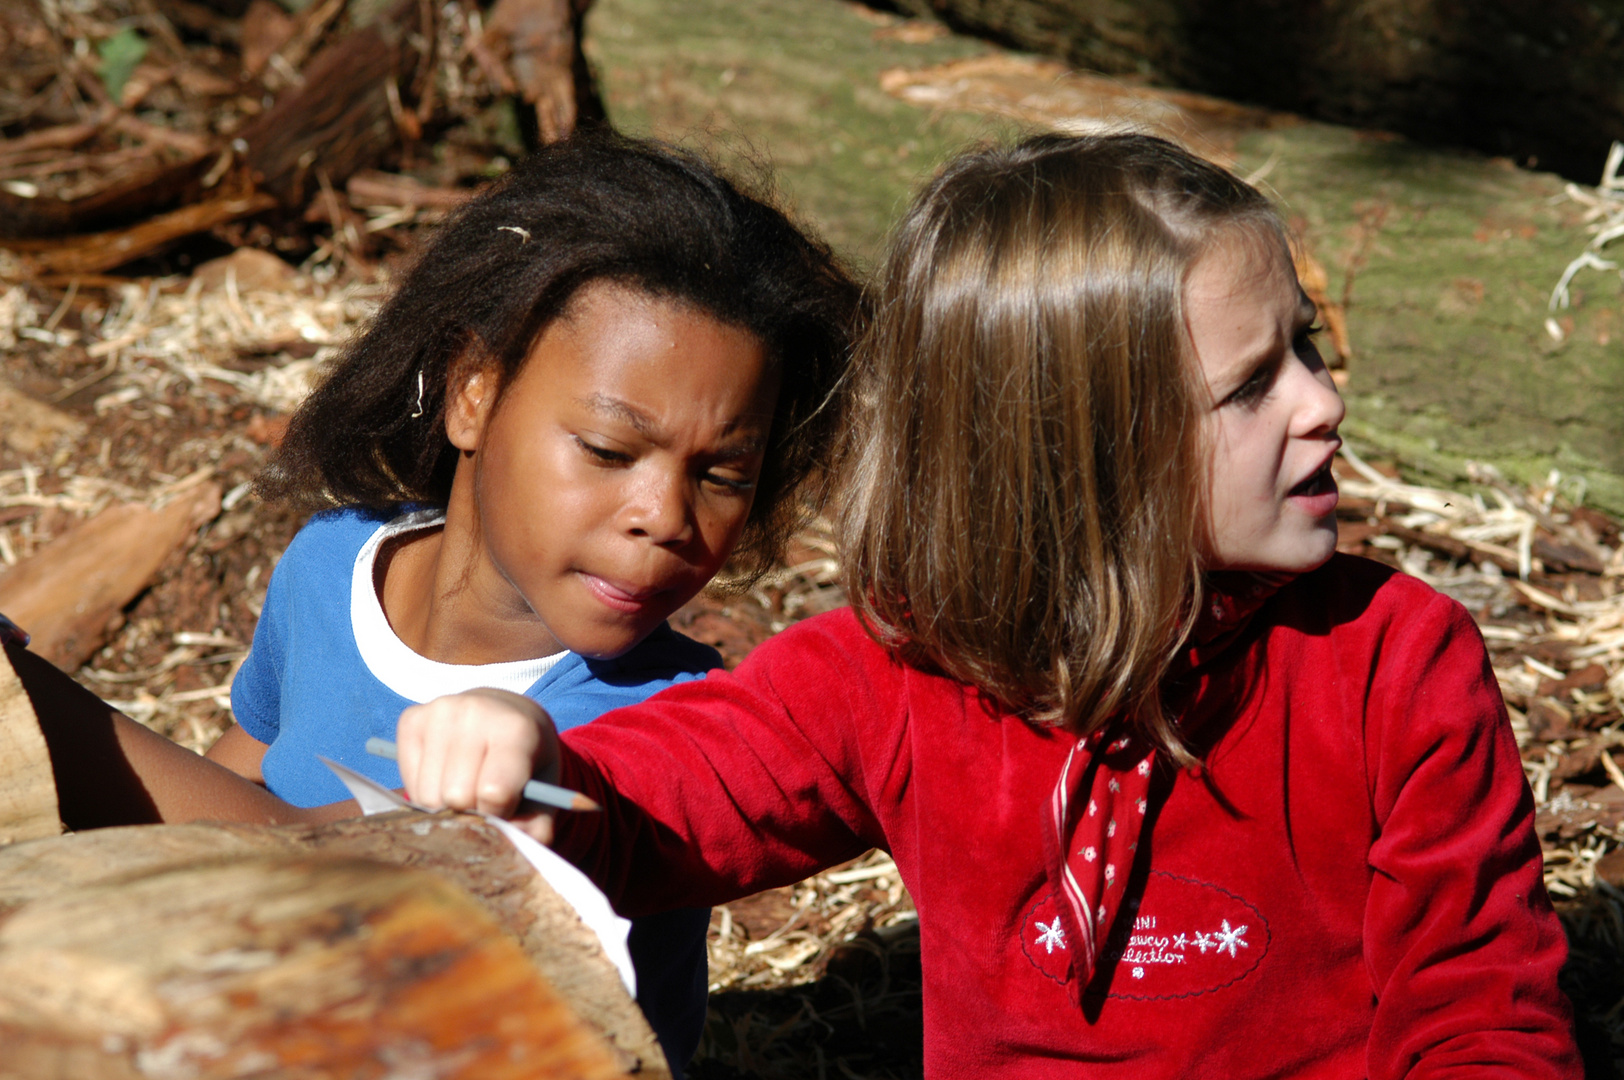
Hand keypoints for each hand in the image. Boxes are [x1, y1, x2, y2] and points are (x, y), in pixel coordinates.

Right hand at [395, 688, 560, 837]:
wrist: (504, 712)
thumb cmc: (526, 757)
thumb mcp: (544, 787)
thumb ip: (536, 824)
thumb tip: (519, 846)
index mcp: (516, 728)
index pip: (494, 792)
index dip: (499, 814)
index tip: (505, 807)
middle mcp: (474, 712)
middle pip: (457, 797)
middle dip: (470, 810)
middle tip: (483, 797)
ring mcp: (438, 712)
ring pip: (428, 795)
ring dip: (445, 806)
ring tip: (466, 785)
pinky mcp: (411, 718)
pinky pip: (409, 782)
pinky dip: (426, 791)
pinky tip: (445, 774)